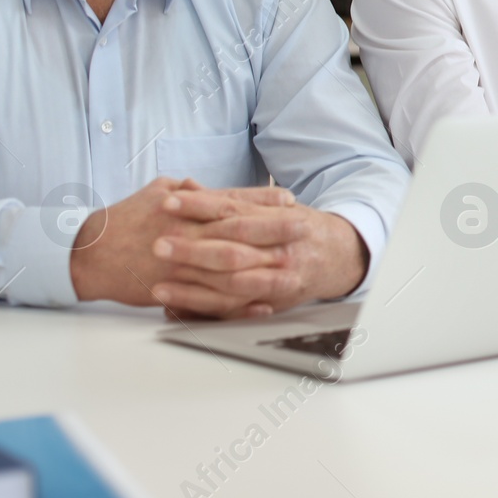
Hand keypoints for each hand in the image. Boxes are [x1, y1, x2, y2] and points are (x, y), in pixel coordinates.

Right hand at [69, 178, 298, 314]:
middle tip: (304, 227)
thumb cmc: (124, 219)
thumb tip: (203, 185)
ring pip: (230, 267)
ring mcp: (181, 263)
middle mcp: (186, 233)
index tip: (289, 199)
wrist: (89, 253)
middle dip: (274, 230)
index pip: (231, 200)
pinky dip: (240, 302)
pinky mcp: (174, 289)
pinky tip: (264, 303)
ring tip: (293, 267)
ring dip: (264, 267)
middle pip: (239, 232)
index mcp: (184, 206)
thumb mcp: (154, 191)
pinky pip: (213, 299)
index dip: (262, 199)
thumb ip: (184, 189)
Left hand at [150, 188, 368, 315]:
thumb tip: (185, 186)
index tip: (168, 202)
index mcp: (280, 219)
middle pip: (232, 249)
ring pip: (232, 285)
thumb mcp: (272, 206)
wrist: (340, 256)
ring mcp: (278, 280)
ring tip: (158, 283)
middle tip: (157, 245)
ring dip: (194, 286)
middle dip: (192, 248)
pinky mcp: (271, 305)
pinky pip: (234, 311)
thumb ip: (229, 199)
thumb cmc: (299, 228)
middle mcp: (281, 251)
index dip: (200, 206)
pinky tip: (176, 308)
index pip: (234, 210)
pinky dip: (204, 310)